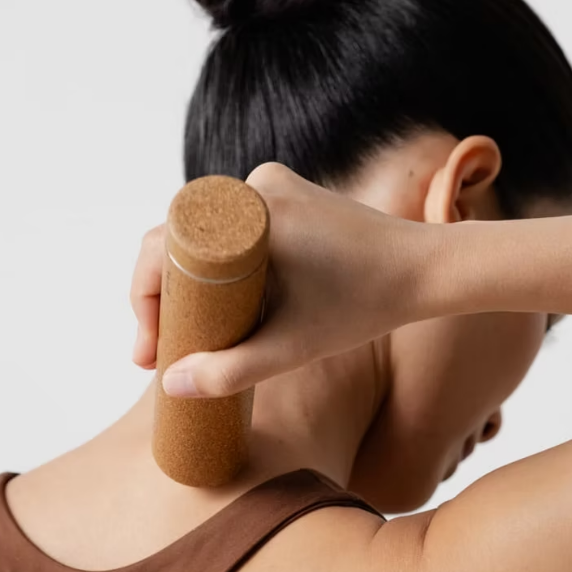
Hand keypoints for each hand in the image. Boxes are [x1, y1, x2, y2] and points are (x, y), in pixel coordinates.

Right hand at [131, 163, 426, 396]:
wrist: (429, 270)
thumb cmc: (366, 306)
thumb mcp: (292, 348)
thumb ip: (230, 371)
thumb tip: (170, 386)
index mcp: (247, 211)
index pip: (161, 243)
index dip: (141, 298)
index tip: (148, 350)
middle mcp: (255, 184)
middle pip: (179, 240)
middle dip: (162, 297)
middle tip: (160, 350)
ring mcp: (275, 185)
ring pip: (208, 238)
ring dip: (190, 281)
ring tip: (184, 335)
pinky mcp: (294, 196)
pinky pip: (238, 231)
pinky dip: (221, 264)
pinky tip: (216, 304)